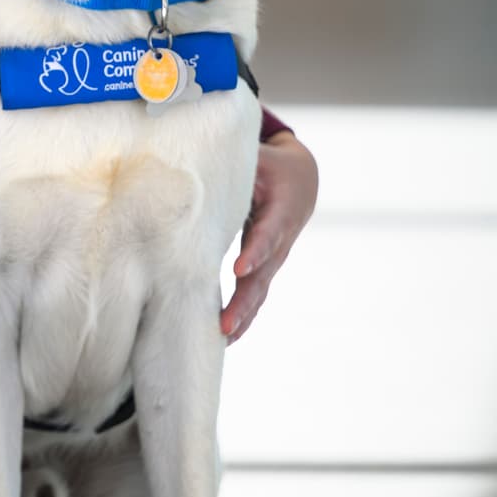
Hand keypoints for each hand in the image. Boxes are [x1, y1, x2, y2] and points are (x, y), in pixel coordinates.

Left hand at [222, 132, 318, 344]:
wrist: (302, 181)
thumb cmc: (272, 166)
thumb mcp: (259, 159)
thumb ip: (232, 165)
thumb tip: (193, 161)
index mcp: (281, 211)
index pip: (267, 235)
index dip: (255, 253)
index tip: (239, 270)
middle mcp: (281, 241)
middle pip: (262, 275)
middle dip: (243, 301)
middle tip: (224, 324)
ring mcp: (275, 259)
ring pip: (260, 291)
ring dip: (243, 316)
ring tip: (221, 338)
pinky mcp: (266, 269)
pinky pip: (256, 295)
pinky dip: (244, 316)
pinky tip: (226, 338)